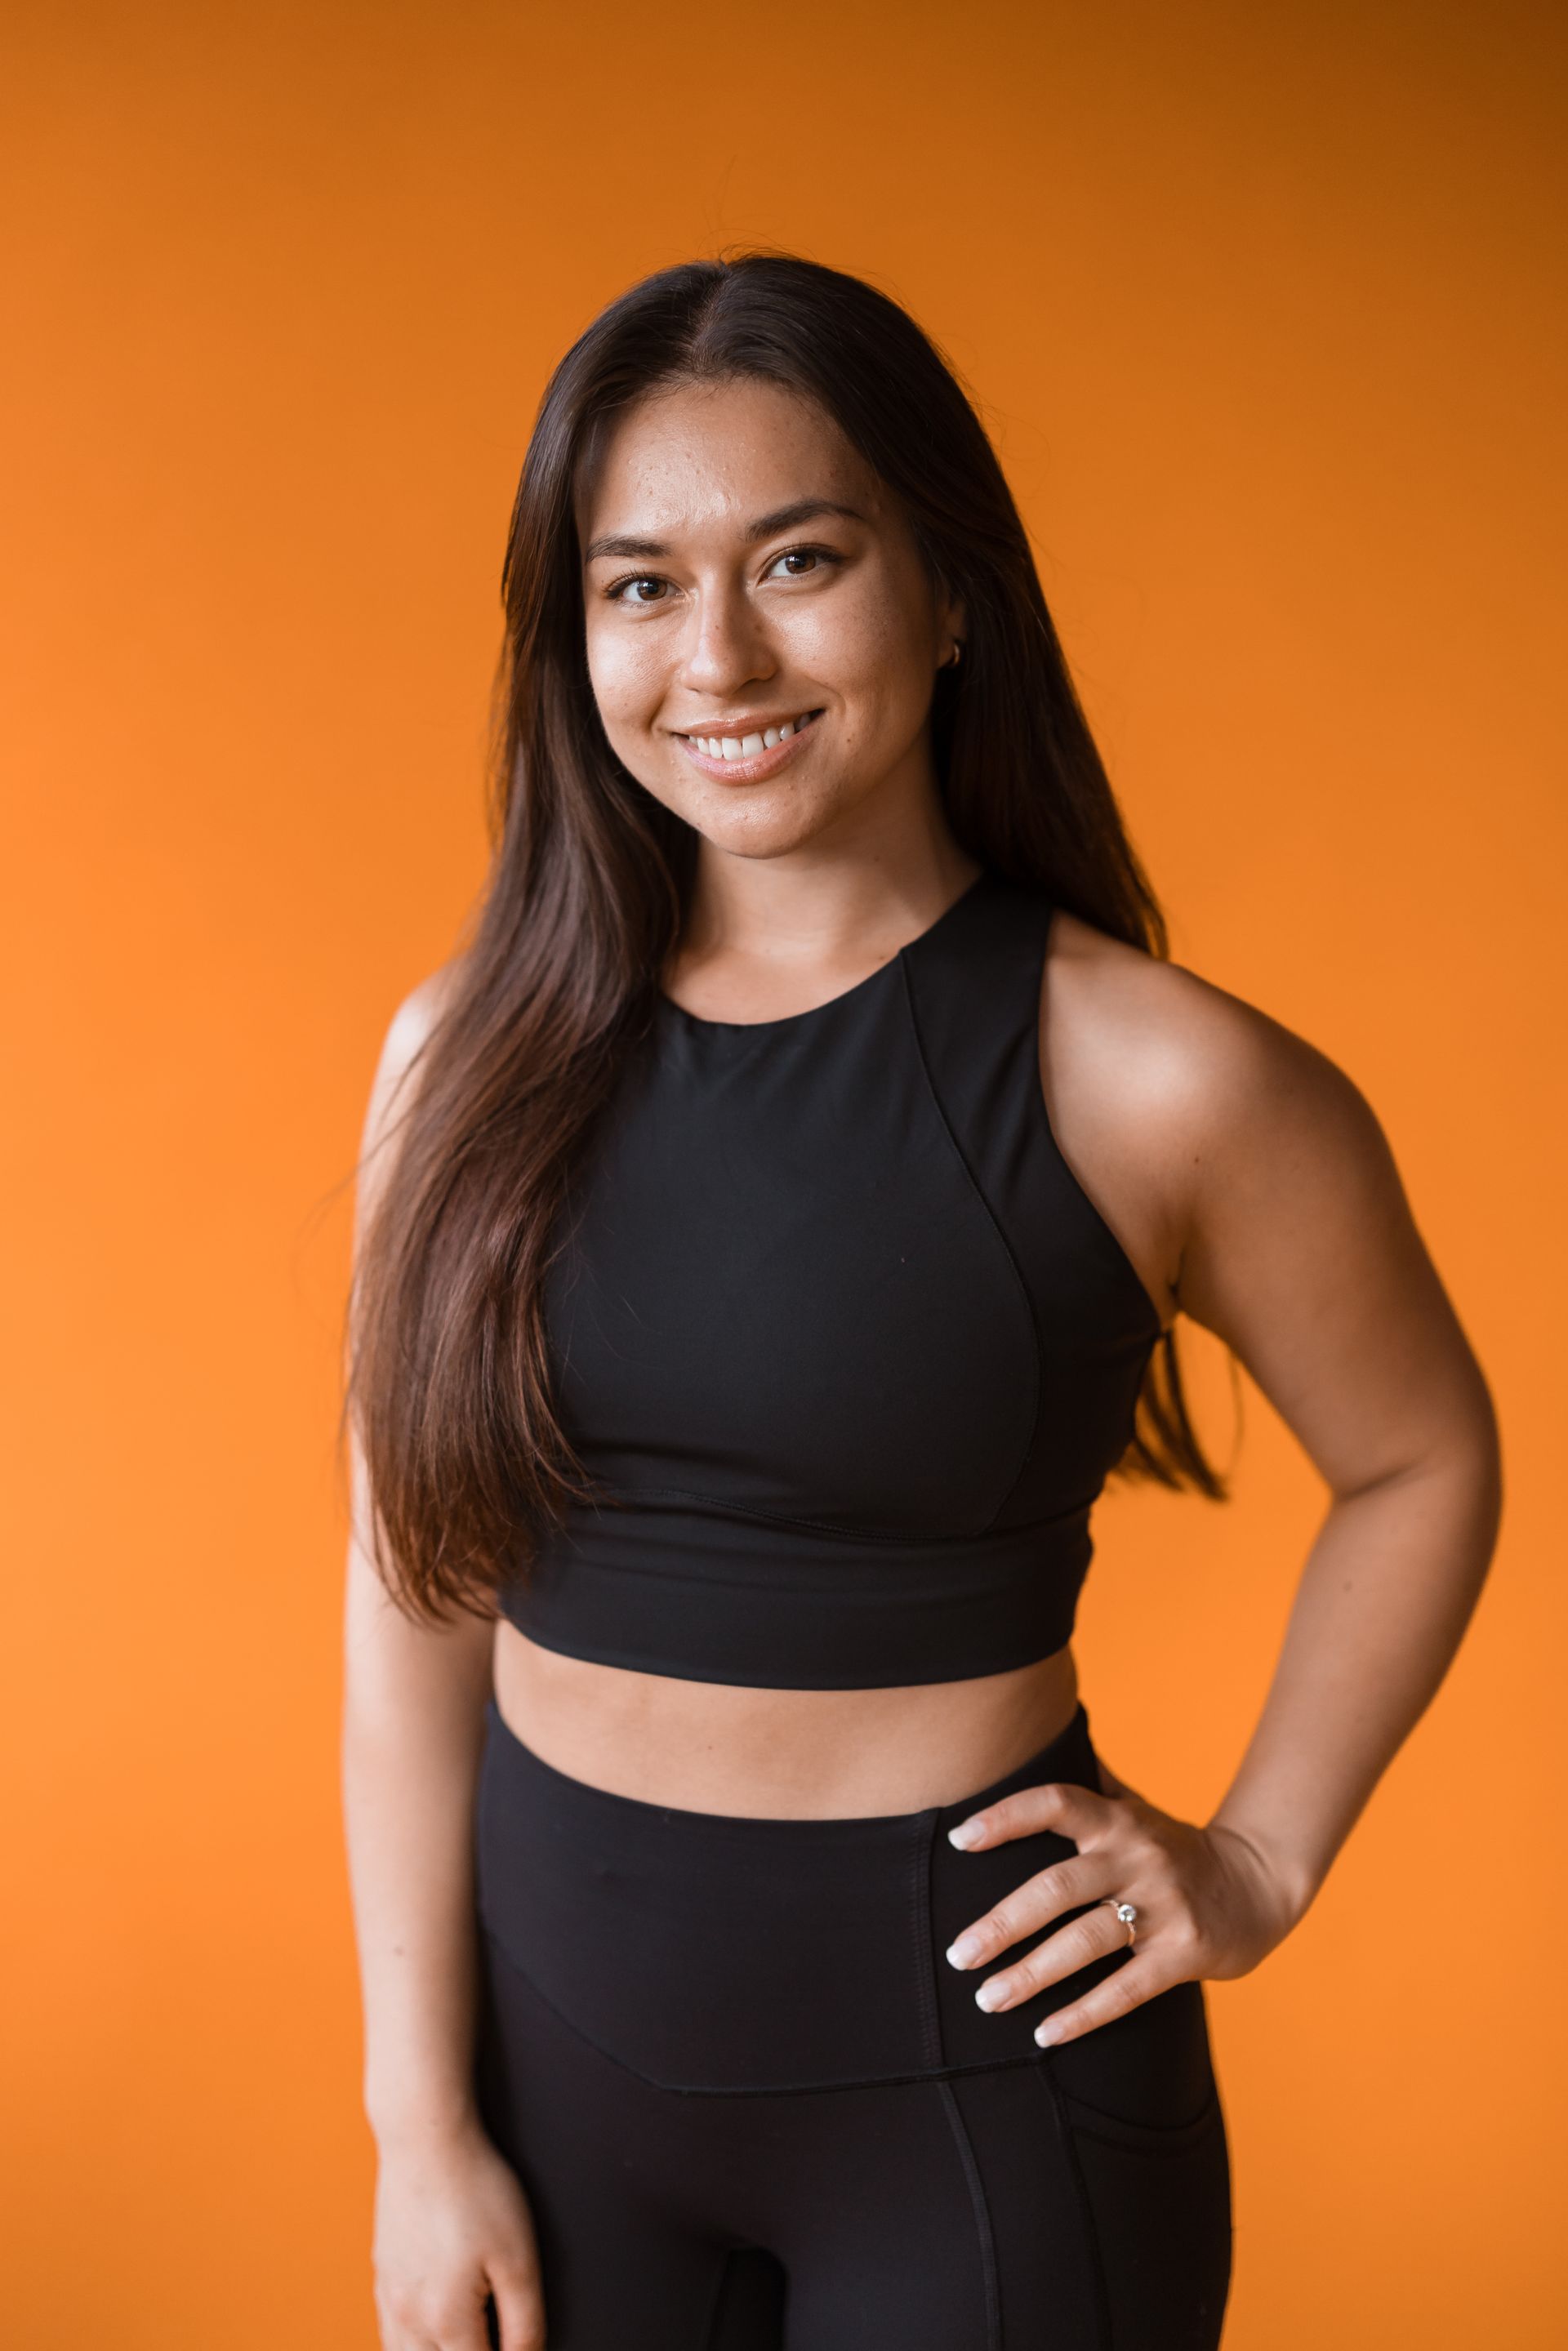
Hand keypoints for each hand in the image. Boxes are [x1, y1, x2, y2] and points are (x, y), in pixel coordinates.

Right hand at [373, 2115, 545, 2350]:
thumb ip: (525, 2322)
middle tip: (493, 2337)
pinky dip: (409, 2346)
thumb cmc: (475, 2189)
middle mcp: (409, 2317)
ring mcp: (389, 2297)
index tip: (517, 2346)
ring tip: (468, 2338)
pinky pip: (388, 2335)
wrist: (425, 2138)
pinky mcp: (381, 2275)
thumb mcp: (519, 2257)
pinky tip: (432, 2332)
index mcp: (446, 2320)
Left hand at [943, 1754, 1304, 2047]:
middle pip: (1058, 1887)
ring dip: (1030, 1974)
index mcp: (1117, 1820)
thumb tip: (1032, 1736)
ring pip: (1085, 1942)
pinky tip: (1044, 2034)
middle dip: (1002, 1923)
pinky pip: (1125, 1990)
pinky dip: (1083, 2014)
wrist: (1258, 1884)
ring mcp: (1162, 1907)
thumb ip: (1086, 1782)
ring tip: (988, 1998)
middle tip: (958, 1955)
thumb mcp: (1134, 1807)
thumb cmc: (1173, 1847)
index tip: (958, 1840)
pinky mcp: (1184, 1954)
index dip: (1006, 1817)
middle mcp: (1136, 1858)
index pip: (1056, 1803)